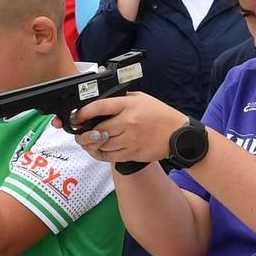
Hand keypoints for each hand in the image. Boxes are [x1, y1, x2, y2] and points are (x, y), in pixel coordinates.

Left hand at [70, 93, 187, 167]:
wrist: (178, 135)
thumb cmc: (160, 115)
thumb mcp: (142, 99)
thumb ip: (121, 100)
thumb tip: (101, 104)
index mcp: (129, 105)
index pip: (100, 107)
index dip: (84, 113)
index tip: (77, 116)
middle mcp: (128, 122)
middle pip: (98, 130)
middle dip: (84, 133)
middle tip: (78, 133)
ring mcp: (130, 140)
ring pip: (102, 145)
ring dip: (91, 145)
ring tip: (87, 142)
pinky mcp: (133, 153)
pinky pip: (111, 156)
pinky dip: (101, 154)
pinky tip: (98, 150)